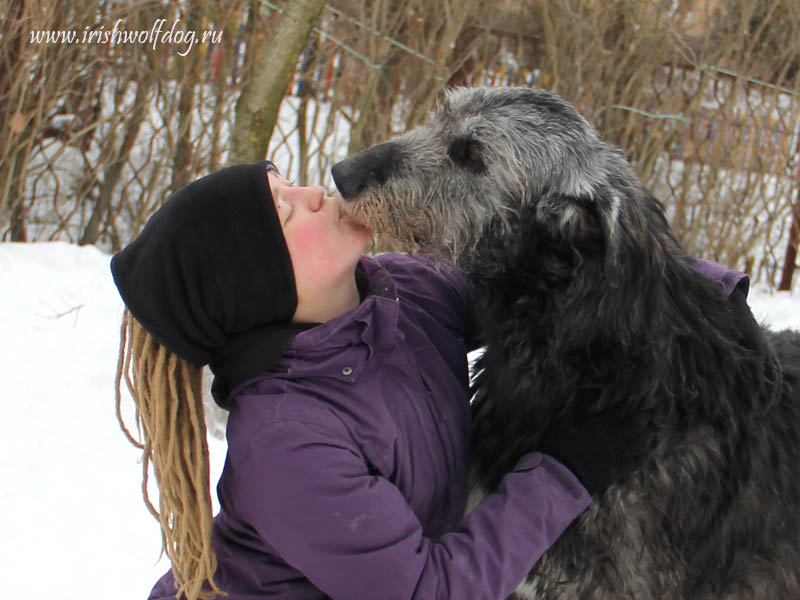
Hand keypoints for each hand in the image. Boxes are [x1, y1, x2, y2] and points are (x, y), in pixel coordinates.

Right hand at [539, 407, 654, 494]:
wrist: (562, 474)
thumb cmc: (559, 447)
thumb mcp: (565, 424)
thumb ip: (580, 414)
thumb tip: (587, 404)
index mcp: (599, 424)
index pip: (618, 410)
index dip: (627, 403)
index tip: (633, 398)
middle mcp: (613, 437)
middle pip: (636, 425)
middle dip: (646, 418)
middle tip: (651, 414)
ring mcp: (619, 454)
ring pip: (642, 443)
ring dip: (650, 435)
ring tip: (654, 431)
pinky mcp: (619, 470)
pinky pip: (638, 461)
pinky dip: (646, 454)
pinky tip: (649, 451)